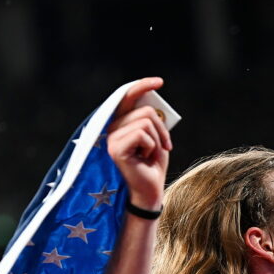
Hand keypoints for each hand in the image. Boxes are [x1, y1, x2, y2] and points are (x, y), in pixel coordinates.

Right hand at [107, 77, 172, 209]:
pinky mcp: (115, 148)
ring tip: (149, 155)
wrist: (150, 191)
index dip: (142, 86)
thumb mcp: (156, 137)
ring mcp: (111, 138)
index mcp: (120, 124)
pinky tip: (144, 159)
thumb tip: (154, 103)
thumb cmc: (152, 165)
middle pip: (145, 110)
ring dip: (157, 139)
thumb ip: (152, 120)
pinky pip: (143, 134)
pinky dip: (151, 146)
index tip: (159, 82)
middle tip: (162, 147)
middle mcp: (112, 128)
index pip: (127, 97)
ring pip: (145, 121)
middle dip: (161, 129)